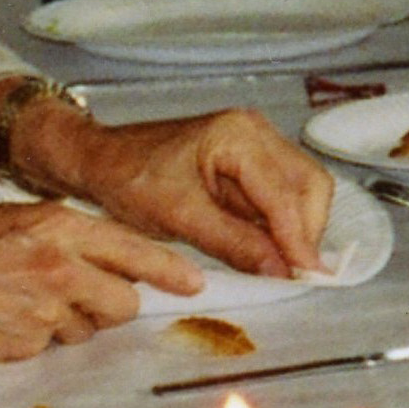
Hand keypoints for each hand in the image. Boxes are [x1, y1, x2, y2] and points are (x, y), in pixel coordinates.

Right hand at [0, 201, 203, 362]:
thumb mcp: (11, 215)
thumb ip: (61, 232)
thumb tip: (102, 251)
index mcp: (57, 226)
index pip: (134, 250)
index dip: (170, 269)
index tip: (194, 282)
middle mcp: (60, 269)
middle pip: (125, 302)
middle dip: (110, 301)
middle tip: (78, 291)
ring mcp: (46, 312)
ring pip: (90, 328)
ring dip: (71, 320)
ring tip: (24, 300)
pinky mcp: (29, 345)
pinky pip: (53, 346)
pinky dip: (38, 336)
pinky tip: (6, 317)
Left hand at [27, 104, 336, 277]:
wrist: (100, 162)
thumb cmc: (128, 177)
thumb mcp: (179, 217)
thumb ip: (233, 243)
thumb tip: (279, 270)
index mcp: (238, 135)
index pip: (285, 194)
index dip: (299, 239)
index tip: (307, 275)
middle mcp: (255, 132)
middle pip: (308, 187)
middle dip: (304, 232)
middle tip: (294, 274)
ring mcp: (256, 144)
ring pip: (301, 192)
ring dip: (294, 230)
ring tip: (277, 265)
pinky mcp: (251, 162)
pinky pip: (281, 196)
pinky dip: (279, 225)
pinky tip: (265, 249)